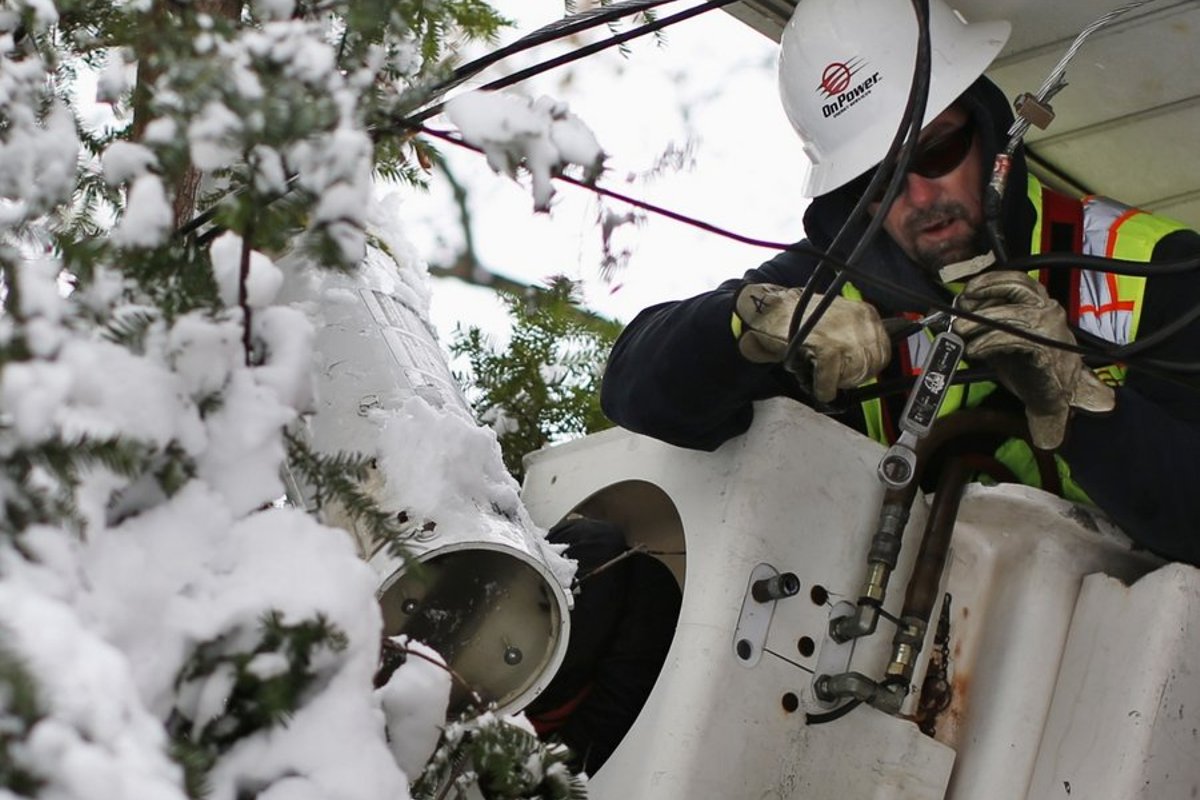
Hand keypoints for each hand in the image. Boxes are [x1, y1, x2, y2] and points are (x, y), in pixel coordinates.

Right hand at [733, 283, 890, 402]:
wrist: (769, 310)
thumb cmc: (798, 319)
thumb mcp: (838, 322)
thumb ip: (856, 340)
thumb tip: (867, 367)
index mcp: (865, 314)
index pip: (884, 352)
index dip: (868, 369)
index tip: (854, 375)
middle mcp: (860, 319)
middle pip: (873, 364)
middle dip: (855, 378)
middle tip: (837, 381)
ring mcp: (844, 331)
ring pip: (857, 372)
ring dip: (841, 382)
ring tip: (826, 382)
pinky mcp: (826, 345)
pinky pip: (833, 376)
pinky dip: (825, 387)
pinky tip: (819, 388)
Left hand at [952, 270, 1114, 448]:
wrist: (1054, 394)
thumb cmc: (1029, 365)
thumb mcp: (1002, 338)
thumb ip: (985, 324)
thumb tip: (957, 316)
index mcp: (1039, 303)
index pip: (1014, 279)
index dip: (988, 283)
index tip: (966, 292)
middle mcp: (1047, 309)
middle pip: (1016, 287)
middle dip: (985, 291)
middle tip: (961, 305)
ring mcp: (1049, 327)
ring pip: (1011, 313)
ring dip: (979, 321)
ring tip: (960, 330)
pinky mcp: (1046, 348)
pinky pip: (1012, 338)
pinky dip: (987, 342)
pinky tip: (974, 349)